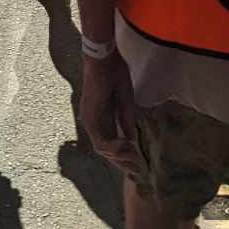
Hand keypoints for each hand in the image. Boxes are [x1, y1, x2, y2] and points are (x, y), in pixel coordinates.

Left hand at [77, 53, 140, 175]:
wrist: (105, 58)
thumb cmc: (115, 74)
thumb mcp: (125, 101)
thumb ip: (125, 120)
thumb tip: (130, 139)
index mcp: (101, 117)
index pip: (111, 142)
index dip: (124, 155)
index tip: (139, 164)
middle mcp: (92, 121)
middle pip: (105, 150)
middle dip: (122, 162)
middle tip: (138, 170)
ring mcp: (89, 119)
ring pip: (102, 149)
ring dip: (119, 157)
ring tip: (135, 159)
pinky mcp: (90, 117)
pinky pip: (100, 140)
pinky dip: (113, 148)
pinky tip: (126, 148)